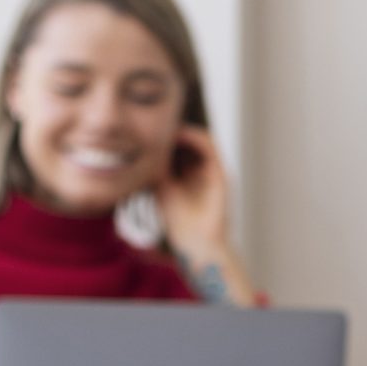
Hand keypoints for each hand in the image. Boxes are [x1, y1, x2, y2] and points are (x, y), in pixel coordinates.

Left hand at [154, 125, 231, 264]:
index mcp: (190, 174)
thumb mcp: (162, 187)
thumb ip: (157, 167)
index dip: (167, 136)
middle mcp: (204, 170)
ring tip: (167, 126)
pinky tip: (179, 135)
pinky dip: (195, 137)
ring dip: (185, 130)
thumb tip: (145, 146)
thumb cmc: (179, 221)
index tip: (149, 128)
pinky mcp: (221, 174)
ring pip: (202, 139)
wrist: (196, 243)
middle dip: (175, 130)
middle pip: (191, 140)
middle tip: (157, 122)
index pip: (181, 146)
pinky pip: (210, 147)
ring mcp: (214, 171)